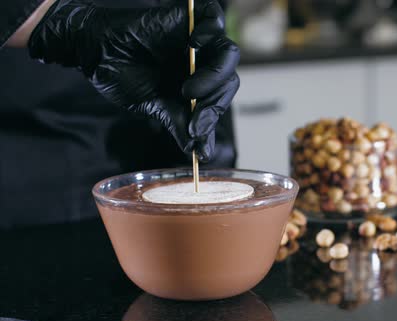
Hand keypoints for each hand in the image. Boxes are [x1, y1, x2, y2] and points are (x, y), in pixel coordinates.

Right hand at [28, 0, 239, 161]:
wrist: (95, 51)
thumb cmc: (123, 77)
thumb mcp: (155, 107)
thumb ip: (180, 125)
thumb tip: (200, 153)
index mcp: (199, 86)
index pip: (219, 101)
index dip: (211, 117)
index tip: (196, 133)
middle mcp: (204, 64)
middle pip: (229, 81)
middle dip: (213, 102)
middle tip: (190, 109)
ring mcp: (199, 41)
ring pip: (228, 55)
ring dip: (214, 75)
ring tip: (188, 89)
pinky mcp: (189, 18)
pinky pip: (214, 19)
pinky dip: (210, 31)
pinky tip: (193, 43)